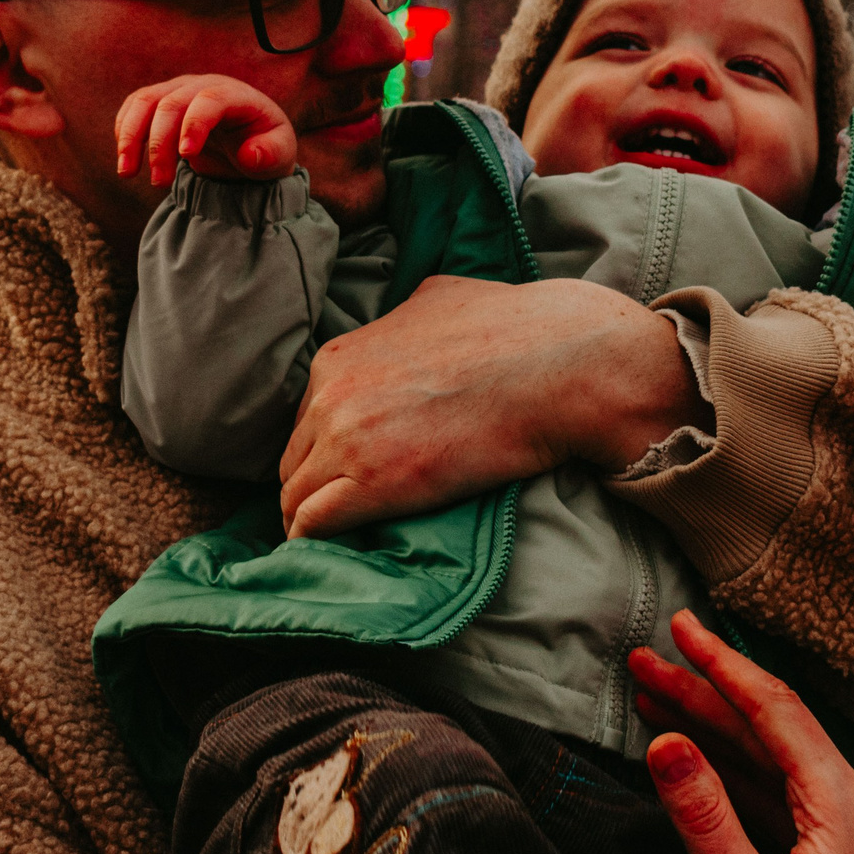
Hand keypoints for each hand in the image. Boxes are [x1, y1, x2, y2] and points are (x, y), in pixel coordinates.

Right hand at [114, 74, 297, 186]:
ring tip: (126, 173)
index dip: (194, 124)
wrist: (250, 139)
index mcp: (235, 94)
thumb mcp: (281, 155)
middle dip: (159, 143)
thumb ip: (270, 154)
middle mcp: (203, 86)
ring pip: (145, 102)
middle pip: (171, 103)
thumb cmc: (266, 146)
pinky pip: (135, 107)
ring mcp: (178, 90)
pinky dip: (125, 131)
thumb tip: (249, 155)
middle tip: (159, 182)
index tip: (185, 156)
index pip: (210, 100)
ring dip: (130, 136)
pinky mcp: (160, 101)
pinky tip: (126, 159)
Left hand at [276, 276, 707, 538]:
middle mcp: (330, 395)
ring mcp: (346, 438)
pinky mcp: (373, 482)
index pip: (306, 422)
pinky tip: (344, 556)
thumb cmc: (515, 327)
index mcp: (338, 358)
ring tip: (347, 545)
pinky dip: (322, 544)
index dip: (328, 453)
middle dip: (317, 489)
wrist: (560, 362)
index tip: (353, 475)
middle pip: (293, 463)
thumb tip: (412, 319)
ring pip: (295, 500)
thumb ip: (405, 318)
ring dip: (317, 522)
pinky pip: (313, 526)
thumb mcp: (439, 297)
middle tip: (352, 514)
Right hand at [633, 611, 853, 853]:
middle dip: (705, 692)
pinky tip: (689, 748)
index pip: (779, 712)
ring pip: (772, 757)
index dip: (724, 666)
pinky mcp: (839, 847)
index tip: (681, 627)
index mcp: (849, 806)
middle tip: (645, 658)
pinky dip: (733, 767)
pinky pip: (779, 790)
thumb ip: (703, 817)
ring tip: (651, 693)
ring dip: (713, 728)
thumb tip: (666, 744)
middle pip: (771, 728)